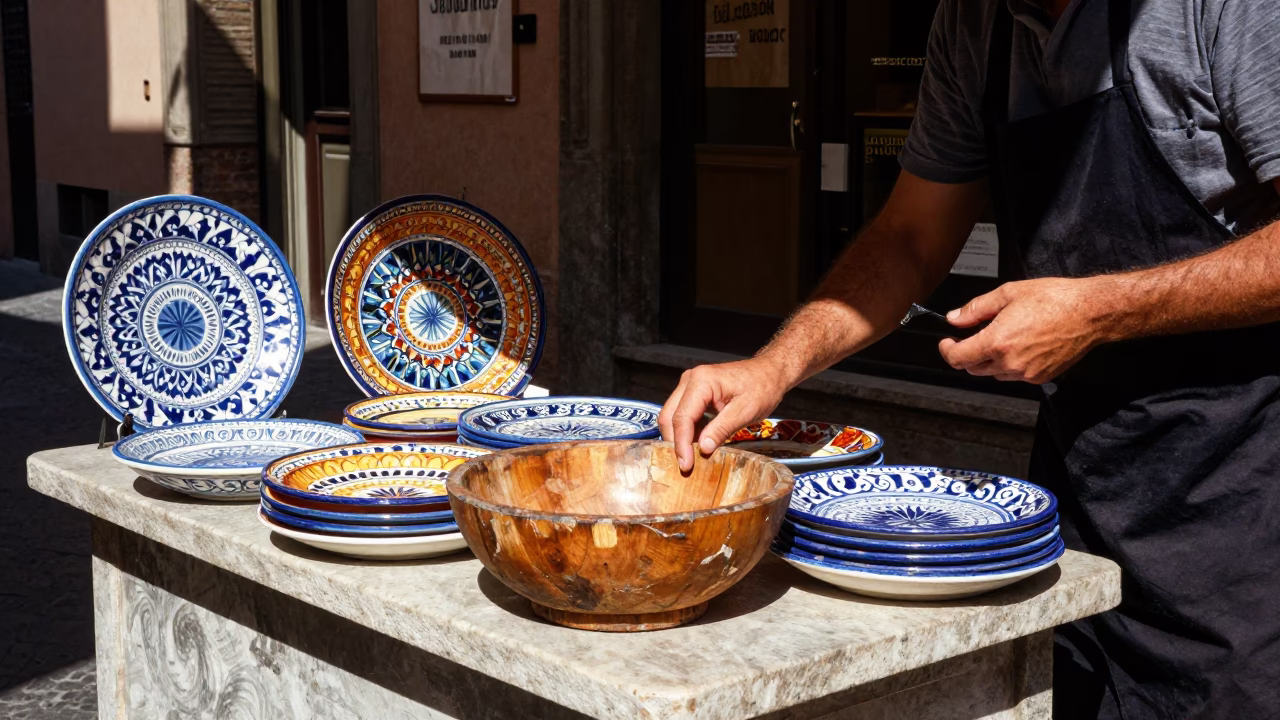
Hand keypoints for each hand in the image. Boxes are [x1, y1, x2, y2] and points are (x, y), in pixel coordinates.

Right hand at [659, 357, 789, 471]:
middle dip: (675, 442)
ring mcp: (691, 385)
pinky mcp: (695, 393)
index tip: (686, 465)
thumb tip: (702, 448)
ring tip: (690, 458)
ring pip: (673, 416)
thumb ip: (722, 429)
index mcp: (701, 381)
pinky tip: (697, 445)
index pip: (682, 417)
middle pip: (670, 416)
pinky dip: (688, 431)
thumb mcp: (746, 410)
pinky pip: (684, 414)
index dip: (681, 444)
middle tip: (685, 465)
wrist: (769, 372)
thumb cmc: (762, 386)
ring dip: (680, 437)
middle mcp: (691, 380)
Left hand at [938, 277, 1110, 383]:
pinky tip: (1020, 345)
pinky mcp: (1040, 377)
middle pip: (973, 368)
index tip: (947, 342)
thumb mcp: (1008, 293)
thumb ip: (976, 309)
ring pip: (994, 374)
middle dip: (967, 354)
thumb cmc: (1055, 299)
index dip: (946, 350)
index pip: (958, 358)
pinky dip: (1010, 364)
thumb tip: (955, 318)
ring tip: (1002, 336)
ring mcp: (1026, 373)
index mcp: (998, 342)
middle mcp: (1010, 362)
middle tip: (972, 336)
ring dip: (989, 360)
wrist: (1090, 312)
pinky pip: (1014, 376)